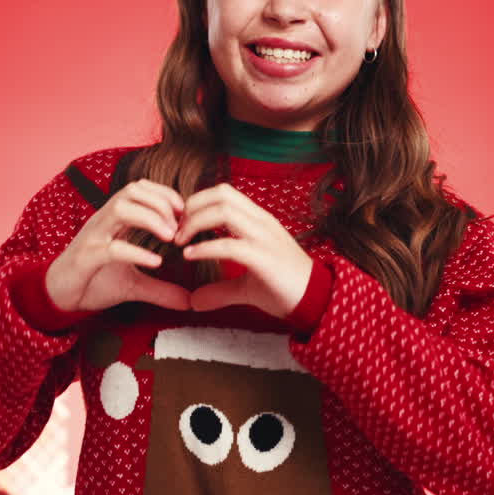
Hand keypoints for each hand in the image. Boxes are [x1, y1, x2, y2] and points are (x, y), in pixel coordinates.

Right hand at [45, 179, 190, 312]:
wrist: (58, 297)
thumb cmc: (93, 282)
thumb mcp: (133, 284)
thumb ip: (160, 289)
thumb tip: (188, 301)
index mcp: (113, 220)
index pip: (139, 189)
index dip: (164, 194)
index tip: (183, 212)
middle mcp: (103, 222)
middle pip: (131, 191)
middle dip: (160, 202)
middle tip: (179, 226)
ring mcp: (93, 238)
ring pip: (120, 209)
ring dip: (150, 218)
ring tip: (170, 237)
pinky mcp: (85, 258)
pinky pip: (111, 248)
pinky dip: (136, 252)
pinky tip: (155, 262)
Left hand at [174, 183, 312, 318]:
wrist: (317, 301)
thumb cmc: (285, 288)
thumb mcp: (247, 285)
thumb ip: (220, 289)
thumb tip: (194, 301)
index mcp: (259, 220)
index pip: (224, 193)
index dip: (197, 202)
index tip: (181, 224)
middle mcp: (262, 222)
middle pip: (221, 194)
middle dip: (192, 207)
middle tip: (176, 230)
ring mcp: (265, 238)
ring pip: (224, 211)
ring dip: (195, 222)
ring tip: (180, 241)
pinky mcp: (264, 258)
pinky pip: (229, 244)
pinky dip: (204, 248)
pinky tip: (190, 256)